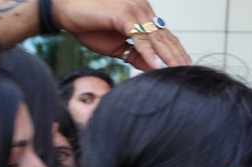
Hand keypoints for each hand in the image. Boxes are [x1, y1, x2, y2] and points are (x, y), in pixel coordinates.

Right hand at [54, 0, 190, 69]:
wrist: (62, 10)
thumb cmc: (87, 24)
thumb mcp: (116, 46)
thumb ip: (135, 54)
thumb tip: (153, 67)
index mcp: (142, 14)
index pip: (164, 35)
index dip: (176, 51)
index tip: (186, 66)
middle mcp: (142, 9)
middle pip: (165, 37)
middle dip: (177, 56)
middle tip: (189, 72)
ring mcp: (134, 9)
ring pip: (156, 38)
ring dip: (169, 57)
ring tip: (179, 72)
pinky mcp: (123, 14)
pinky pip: (139, 38)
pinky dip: (148, 54)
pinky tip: (157, 67)